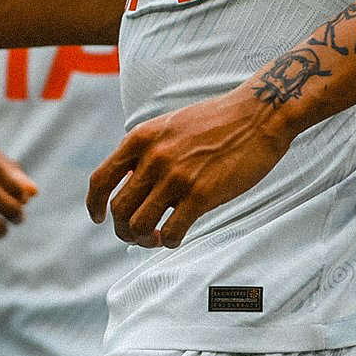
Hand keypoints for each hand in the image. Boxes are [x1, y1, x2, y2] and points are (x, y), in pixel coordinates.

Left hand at [86, 87, 291, 248]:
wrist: (261, 113)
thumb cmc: (220, 120)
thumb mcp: (172, 124)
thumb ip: (149, 149)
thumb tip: (132, 182)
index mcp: (142, 137)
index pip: (100, 180)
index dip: (94, 205)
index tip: (99, 218)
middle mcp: (154, 157)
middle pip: (118, 209)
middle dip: (123, 228)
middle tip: (140, 232)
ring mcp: (177, 176)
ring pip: (139, 225)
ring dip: (145, 239)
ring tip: (158, 236)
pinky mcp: (201, 194)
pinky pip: (170, 233)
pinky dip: (169, 242)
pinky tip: (178, 236)